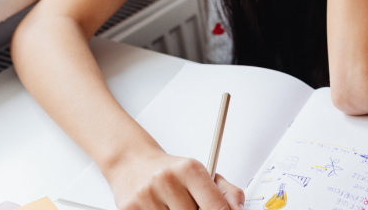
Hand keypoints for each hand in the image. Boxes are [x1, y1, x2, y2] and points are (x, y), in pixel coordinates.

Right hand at [104, 149, 244, 209]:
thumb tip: (238, 208)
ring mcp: (146, 196)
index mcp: (189, 169)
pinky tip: (161, 208)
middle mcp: (167, 180)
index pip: (216, 207)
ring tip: (173, 205)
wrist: (131, 162)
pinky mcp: (129, 208)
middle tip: (190, 205)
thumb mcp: (200, 173)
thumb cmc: (170, 171)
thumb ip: (225, 191)